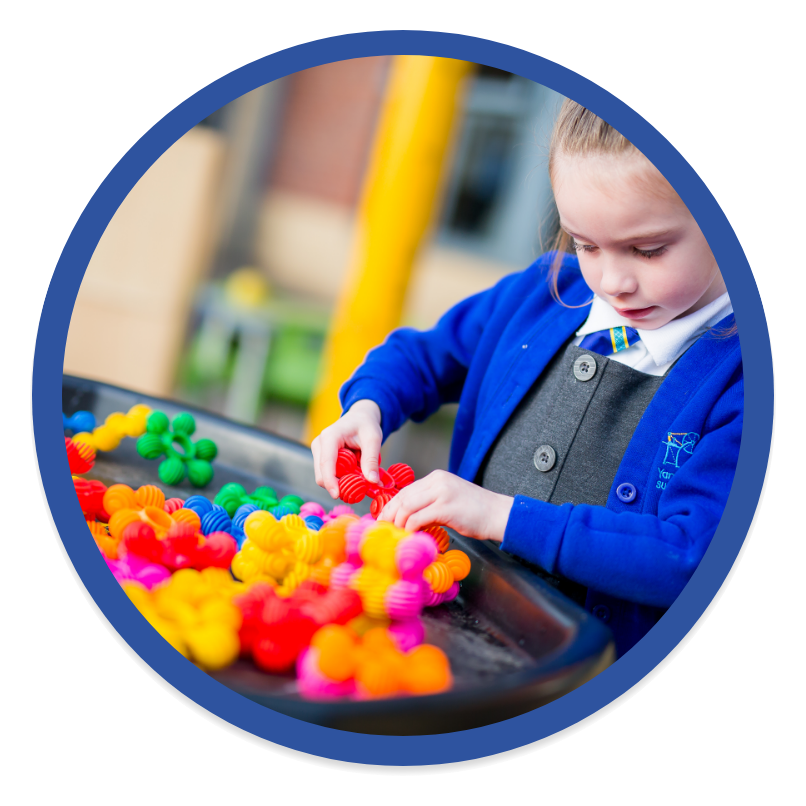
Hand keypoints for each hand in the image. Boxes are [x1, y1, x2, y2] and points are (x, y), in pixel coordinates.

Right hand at [311, 399, 382, 497]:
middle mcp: (319, 444)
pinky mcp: (321, 458)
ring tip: (358, 473)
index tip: (337, 495)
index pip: (326, 463)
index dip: (330, 481)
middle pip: (321, 474)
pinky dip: (340, 478)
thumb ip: (371, 460)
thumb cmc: (365, 425)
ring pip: (324, 476)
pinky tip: (352, 471)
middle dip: (338, 484)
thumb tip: (372, 481)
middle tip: (359, 487)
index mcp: (330, 436)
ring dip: (340, 481)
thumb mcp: (373, 439)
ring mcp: (318, 451)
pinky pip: (328, 474)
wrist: (360, 418)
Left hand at [376, 470, 512, 541]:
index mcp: (436, 478)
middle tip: (384, 530)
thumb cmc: (476, 511)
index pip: (405, 491)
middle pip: (403, 497)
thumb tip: (409, 518)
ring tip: (396, 535)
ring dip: (398, 523)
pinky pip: (418, 518)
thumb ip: (430, 503)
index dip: (391, 506)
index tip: (384, 519)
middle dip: (390, 515)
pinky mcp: (446, 507)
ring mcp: (442, 493)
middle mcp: (437, 481)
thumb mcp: (449, 499)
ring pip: (407, 507)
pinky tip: (410, 536)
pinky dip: (410, 529)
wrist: (498, 514)